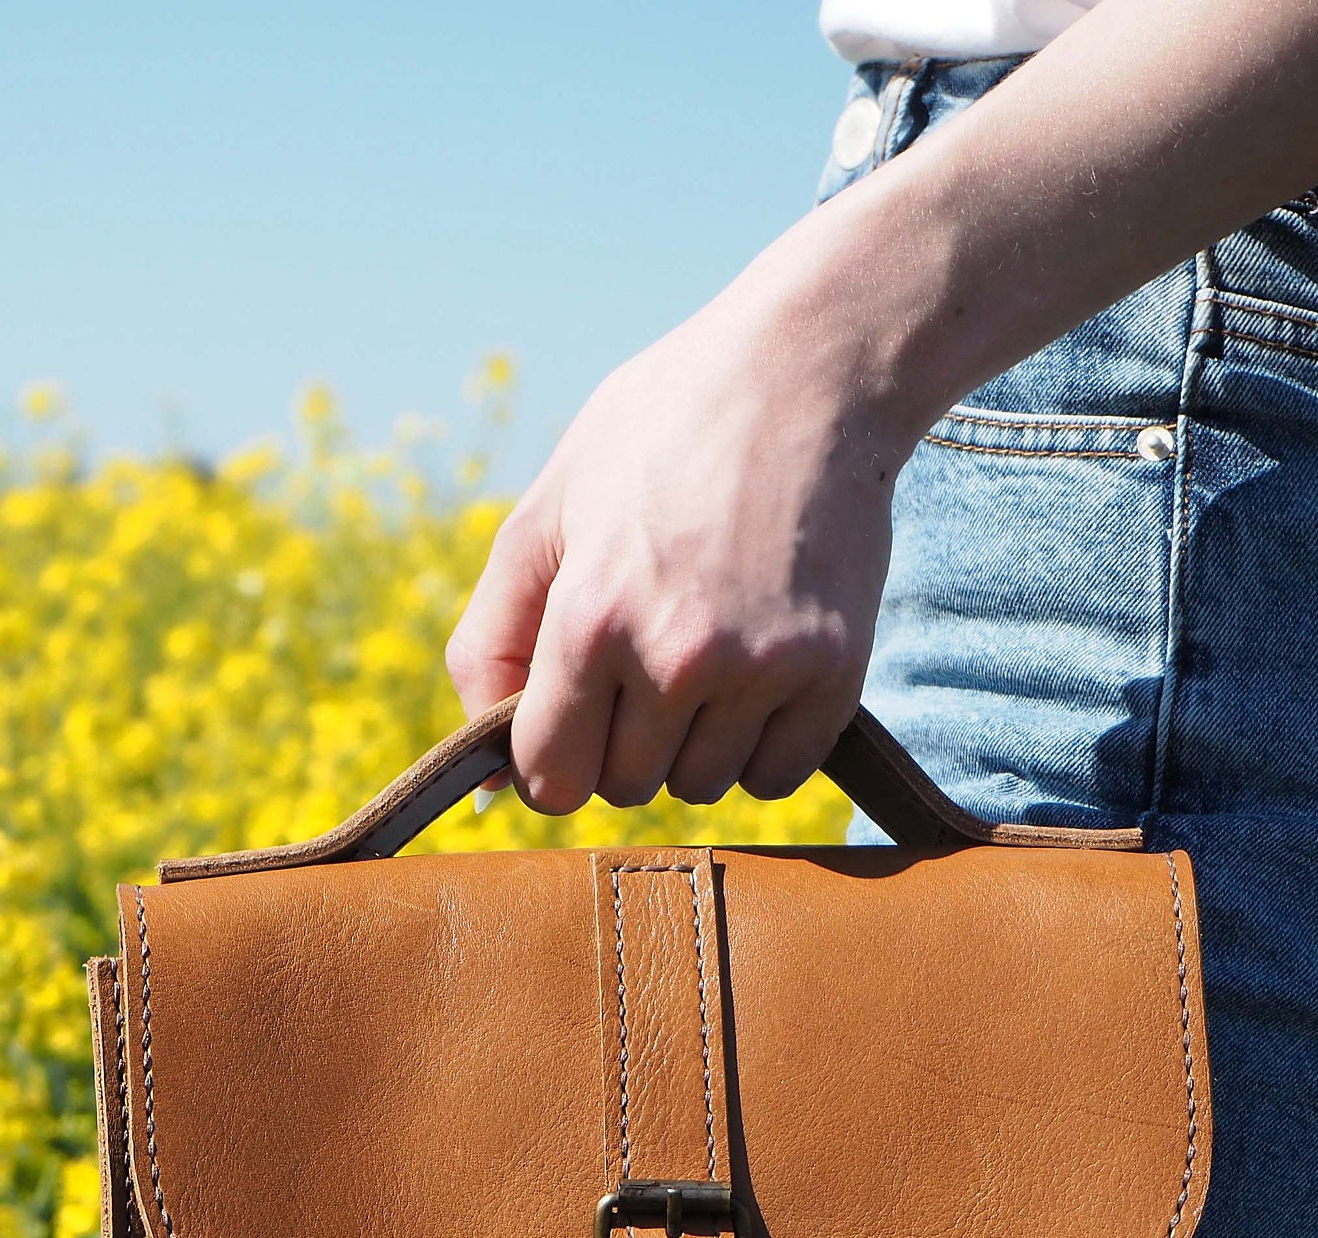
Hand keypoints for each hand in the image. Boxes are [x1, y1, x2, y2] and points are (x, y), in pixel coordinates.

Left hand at [445, 232, 923, 814]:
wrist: (806, 369)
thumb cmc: (659, 433)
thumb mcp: (545, 513)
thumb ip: (492, 639)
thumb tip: (482, 774)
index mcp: (590, 618)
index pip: (550, 780)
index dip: (549, 758)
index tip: (569, 719)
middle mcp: (676, 657)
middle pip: (625, 787)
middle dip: (621, 740)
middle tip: (645, 652)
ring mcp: (762, 670)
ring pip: (700, 785)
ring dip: (691, 744)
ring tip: (705, 647)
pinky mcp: (834, 672)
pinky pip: (775, 776)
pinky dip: (759, 744)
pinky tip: (755, 668)